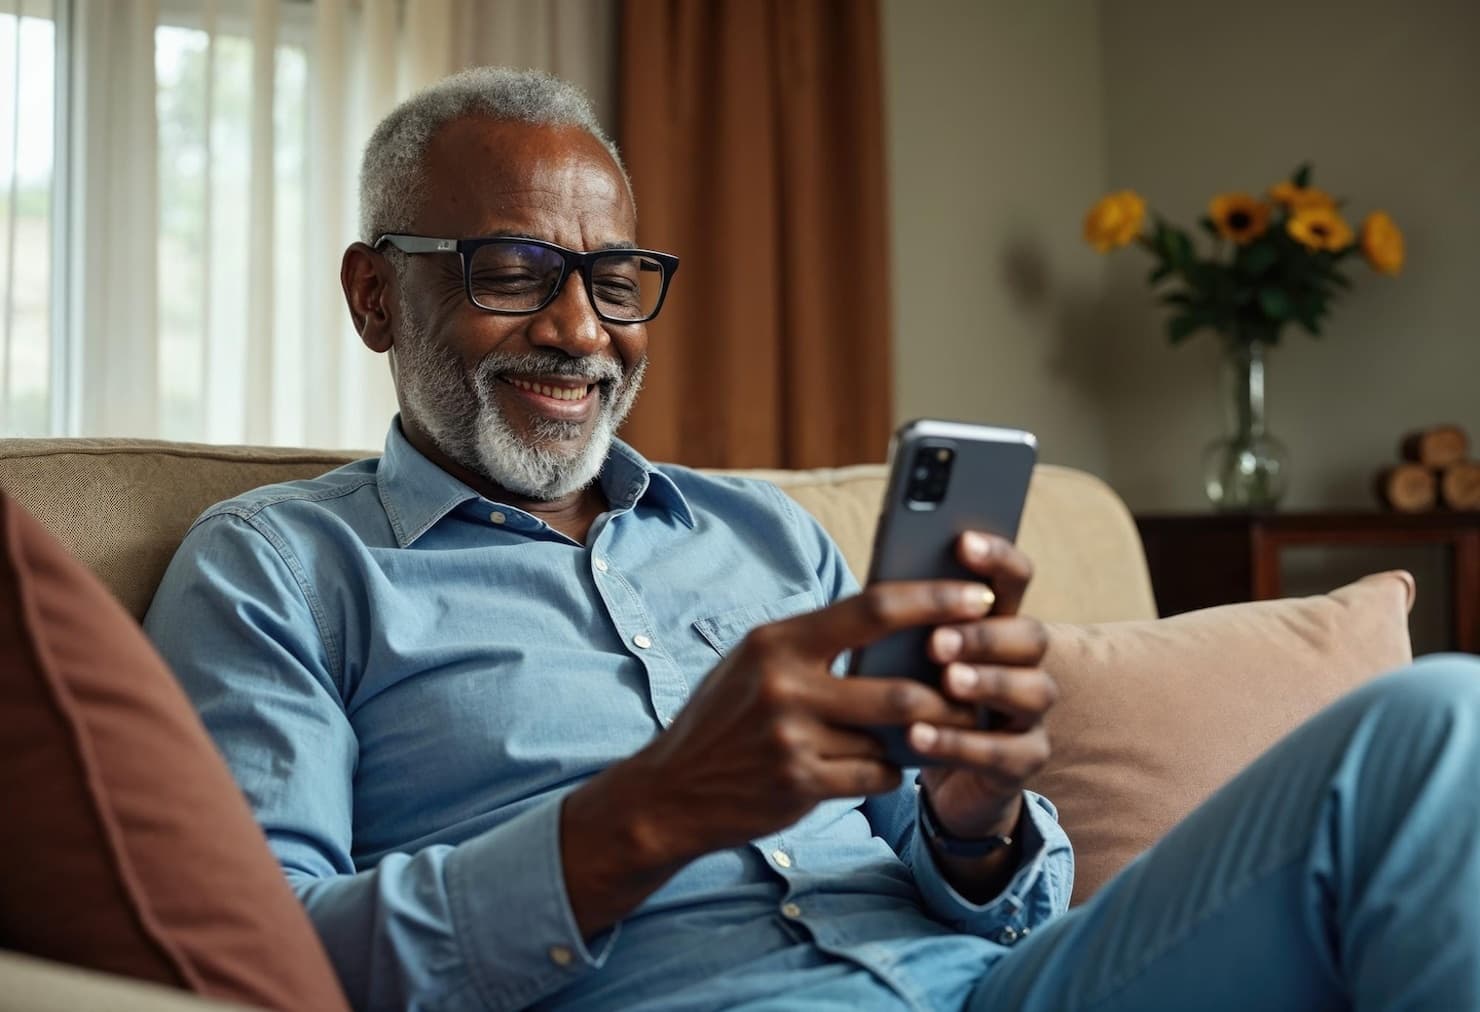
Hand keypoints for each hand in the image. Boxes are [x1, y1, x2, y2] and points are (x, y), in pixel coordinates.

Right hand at [620, 579, 995, 861]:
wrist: (670, 791)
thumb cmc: (725, 718)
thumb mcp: (756, 662)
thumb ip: (815, 643)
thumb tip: (891, 616)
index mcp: (778, 641)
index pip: (872, 608)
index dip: (933, 601)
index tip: (978, 596)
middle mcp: (784, 685)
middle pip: (897, 685)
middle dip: (949, 690)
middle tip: (980, 685)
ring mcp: (791, 738)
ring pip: (894, 737)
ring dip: (930, 735)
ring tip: (949, 727)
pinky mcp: (800, 784)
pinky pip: (875, 776)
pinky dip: (890, 771)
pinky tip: (884, 767)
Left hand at [912, 532, 1056, 844]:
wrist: (921, 762)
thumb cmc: (910, 688)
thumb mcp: (901, 651)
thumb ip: (902, 621)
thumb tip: (875, 586)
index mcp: (995, 621)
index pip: (1014, 578)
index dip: (996, 557)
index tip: (962, 542)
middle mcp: (1024, 662)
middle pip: (1031, 635)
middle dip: (985, 635)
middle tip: (938, 641)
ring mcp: (1031, 713)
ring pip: (1034, 690)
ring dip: (989, 684)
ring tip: (946, 681)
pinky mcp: (1024, 761)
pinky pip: (1004, 753)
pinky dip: (960, 744)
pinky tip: (919, 736)